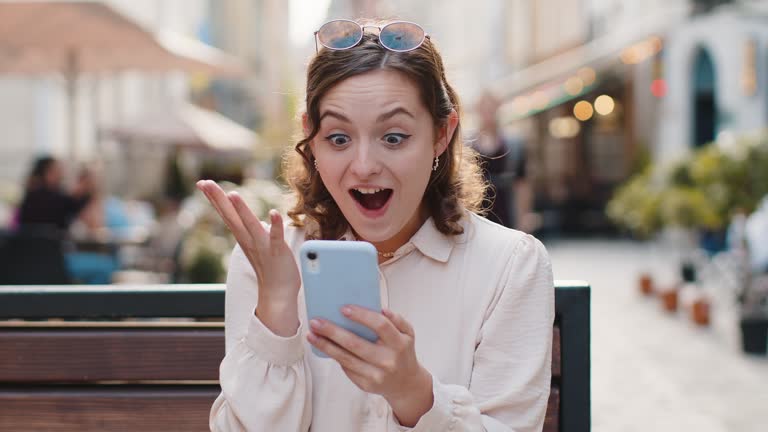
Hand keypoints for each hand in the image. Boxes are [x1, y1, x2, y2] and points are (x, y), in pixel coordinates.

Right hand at [196, 180, 300, 334]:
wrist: (278, 295)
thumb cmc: (269, 267)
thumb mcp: (255, 243)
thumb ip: (248, 228)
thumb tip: (241, 214)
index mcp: (244, 237)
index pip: (227, 214)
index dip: (215, 198)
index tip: (202, 182)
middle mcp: (249, 240)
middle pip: (231, 217)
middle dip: (218, 199)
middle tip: (205, 183)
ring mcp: (263, 247)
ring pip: (251, 226)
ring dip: (242, 211)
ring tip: (233, 194)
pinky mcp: (278, 253)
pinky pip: (276, 238)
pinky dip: (275, 226)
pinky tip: (274, 213)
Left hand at [307, 307, 432, 425]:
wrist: (405, 383)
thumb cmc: (402, 352)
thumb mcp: (408, 333)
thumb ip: (397, 319)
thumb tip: (382, 309)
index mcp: (399, 344)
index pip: (380, 326)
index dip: (361, 316)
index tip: (343, 308)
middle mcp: (387, 361)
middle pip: (355, 344)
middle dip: (332, 331)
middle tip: (316, 322)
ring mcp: (376, 375)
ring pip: (345, 358)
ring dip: (325, 346)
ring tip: (311, 334)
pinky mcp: (365, 384)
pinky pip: (346, 368)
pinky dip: (334, 356)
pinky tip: (323, 346)